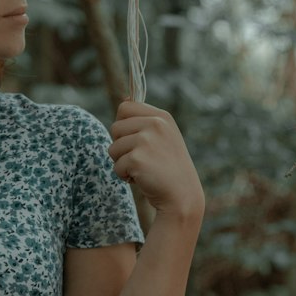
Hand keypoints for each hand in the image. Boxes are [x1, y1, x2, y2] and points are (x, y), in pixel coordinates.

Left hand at [108, 100, 204, 218]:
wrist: (182, 196)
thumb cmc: (169, 168)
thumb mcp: (164, 136)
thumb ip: (145, 120)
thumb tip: (124, 99)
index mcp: (161, 116)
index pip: (125, 107)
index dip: (123, 124)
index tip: (134, 139)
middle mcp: (155, 124)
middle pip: (115, 128)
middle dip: (121, 146)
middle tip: (141, 158)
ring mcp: (146, 141)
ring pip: (113, 148)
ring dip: (122, 162)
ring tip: (142, 169)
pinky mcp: (137, 159)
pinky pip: (116, 166)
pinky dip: (124, 176)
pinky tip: (142, 179)